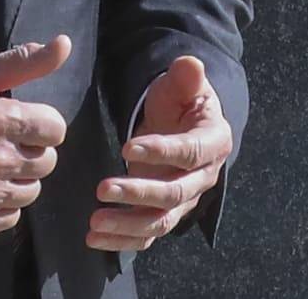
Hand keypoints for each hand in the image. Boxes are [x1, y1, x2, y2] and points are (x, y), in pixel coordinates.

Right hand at [0, 34, 71, 234]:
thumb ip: (22, 63)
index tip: (25, 119)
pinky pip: (10, 218)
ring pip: (32, 191)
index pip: (56, 129)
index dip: (43, 121)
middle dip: (33, 148)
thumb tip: (64, 45)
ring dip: (20, 176)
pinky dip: (4, 204)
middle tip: (8, 140)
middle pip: (47, 161)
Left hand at [88, 55, 233, 255]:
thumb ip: (186, 76)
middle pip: (174, 193)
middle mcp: (204, 178)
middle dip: (138, 193)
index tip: (127, 147)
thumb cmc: (182, 101)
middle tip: (102, 188)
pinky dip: (122, 241)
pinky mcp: (166, 215)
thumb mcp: (183, 84)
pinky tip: (94, 239)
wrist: (183, 125)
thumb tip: (190, 65)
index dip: (161, 152)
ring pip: (160, 221)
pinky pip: (146, 236)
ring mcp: (185, 201)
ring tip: (94, 221)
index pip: (189, 152)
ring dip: (127, 224)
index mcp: (214, 142)